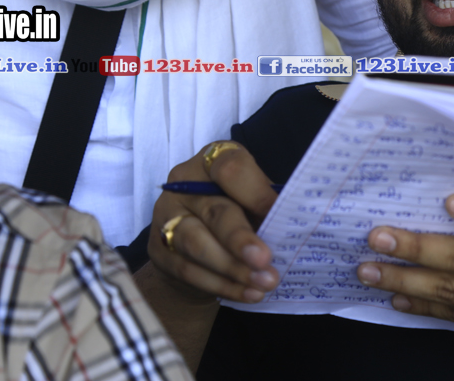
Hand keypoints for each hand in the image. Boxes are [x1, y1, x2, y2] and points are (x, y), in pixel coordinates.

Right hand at [147, 141, 280, 303]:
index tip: (278, 214)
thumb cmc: (234, 211)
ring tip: (263, 282)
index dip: (256, 192)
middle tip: (265, 260)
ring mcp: (167, 216)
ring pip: (197, 244)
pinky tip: (247, 292)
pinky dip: (223, 285)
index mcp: (211, 161)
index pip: (231, 168)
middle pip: (215, 211)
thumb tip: (293, 227)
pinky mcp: (159, 250)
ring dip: (233, 268)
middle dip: (241, 239)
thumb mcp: (249, 198)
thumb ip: (265, 206)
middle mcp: (184, 184)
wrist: (195, 245)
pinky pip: (190, 271)